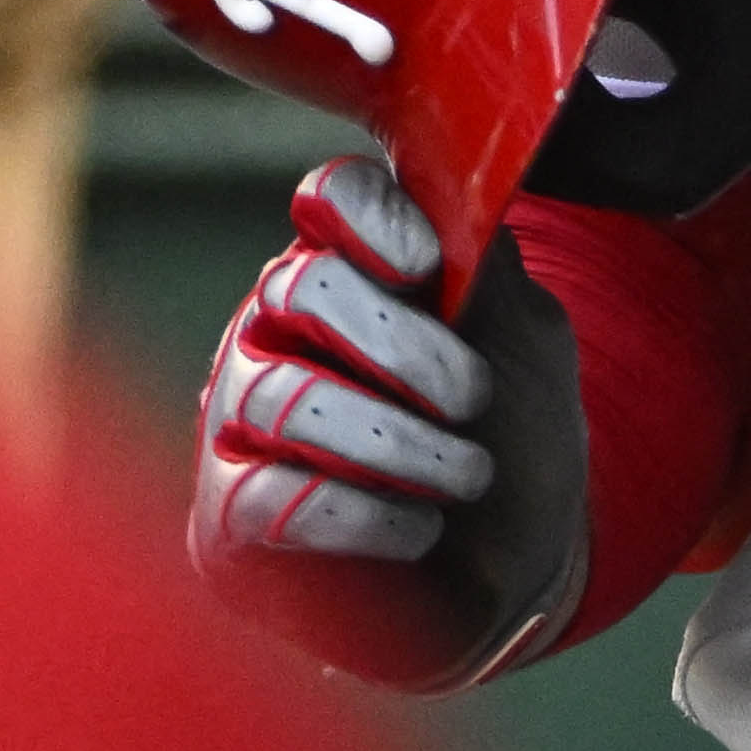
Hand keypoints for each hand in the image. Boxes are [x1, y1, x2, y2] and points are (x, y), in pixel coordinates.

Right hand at [188, 156, 589, 692]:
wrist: (517, 568)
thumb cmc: (513, 435)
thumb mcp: (522, 336)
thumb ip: (486, 262)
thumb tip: (463, 183)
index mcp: (356, 267)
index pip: (332, 199)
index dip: (369, 219)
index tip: (426, 266)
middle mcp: (280, 329)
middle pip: (298, 287)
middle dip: (402, 345)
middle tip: (475, 397)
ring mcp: (241, 422)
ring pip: (280, 397)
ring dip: (395, 441)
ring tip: (470, 477)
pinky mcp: (228, 520)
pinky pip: (265, 497)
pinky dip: (359, 512)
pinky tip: (420, 527)